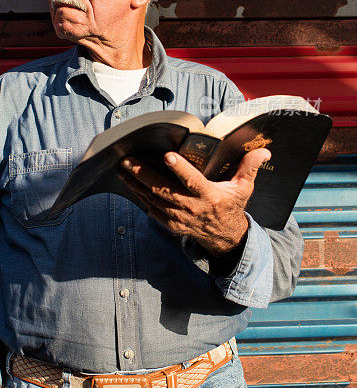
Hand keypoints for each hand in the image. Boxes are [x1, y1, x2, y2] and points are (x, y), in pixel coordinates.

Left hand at [119, 148, 270, 255]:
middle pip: (164, 190)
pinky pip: (150, 208)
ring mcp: (178, 217)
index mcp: (209, 196)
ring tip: (122, 168)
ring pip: (153, 198)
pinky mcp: (170, 223)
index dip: (180, 169)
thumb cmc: (232, 206)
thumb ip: (250, 168)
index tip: (167, 155)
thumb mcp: (244, 188)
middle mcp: (191, 207)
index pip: (192, 181)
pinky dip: (139, 195)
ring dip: (135, 183)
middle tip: (127, 160)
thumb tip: (264, 151)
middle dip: (143, 174)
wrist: (224, 237)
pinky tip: (129, 183)